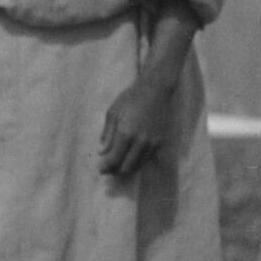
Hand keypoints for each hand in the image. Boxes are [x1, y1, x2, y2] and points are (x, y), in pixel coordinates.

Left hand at [95, 63, 173, 182]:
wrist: (156, 90)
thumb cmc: (131, 98)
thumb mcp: (113, 113)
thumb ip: (107, 134)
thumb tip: (101, 152)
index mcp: (126, 133)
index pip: (115, 159)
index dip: (106, 167)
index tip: (100, 170)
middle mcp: (140, 141)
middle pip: (127, 167)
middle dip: (116, 170)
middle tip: (108, 168)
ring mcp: (152, 143)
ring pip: (138, 165)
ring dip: (127, 167)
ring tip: (118, 164)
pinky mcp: (160, 142)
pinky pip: (147, 159)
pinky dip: (138, 161)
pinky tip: (131, 157)